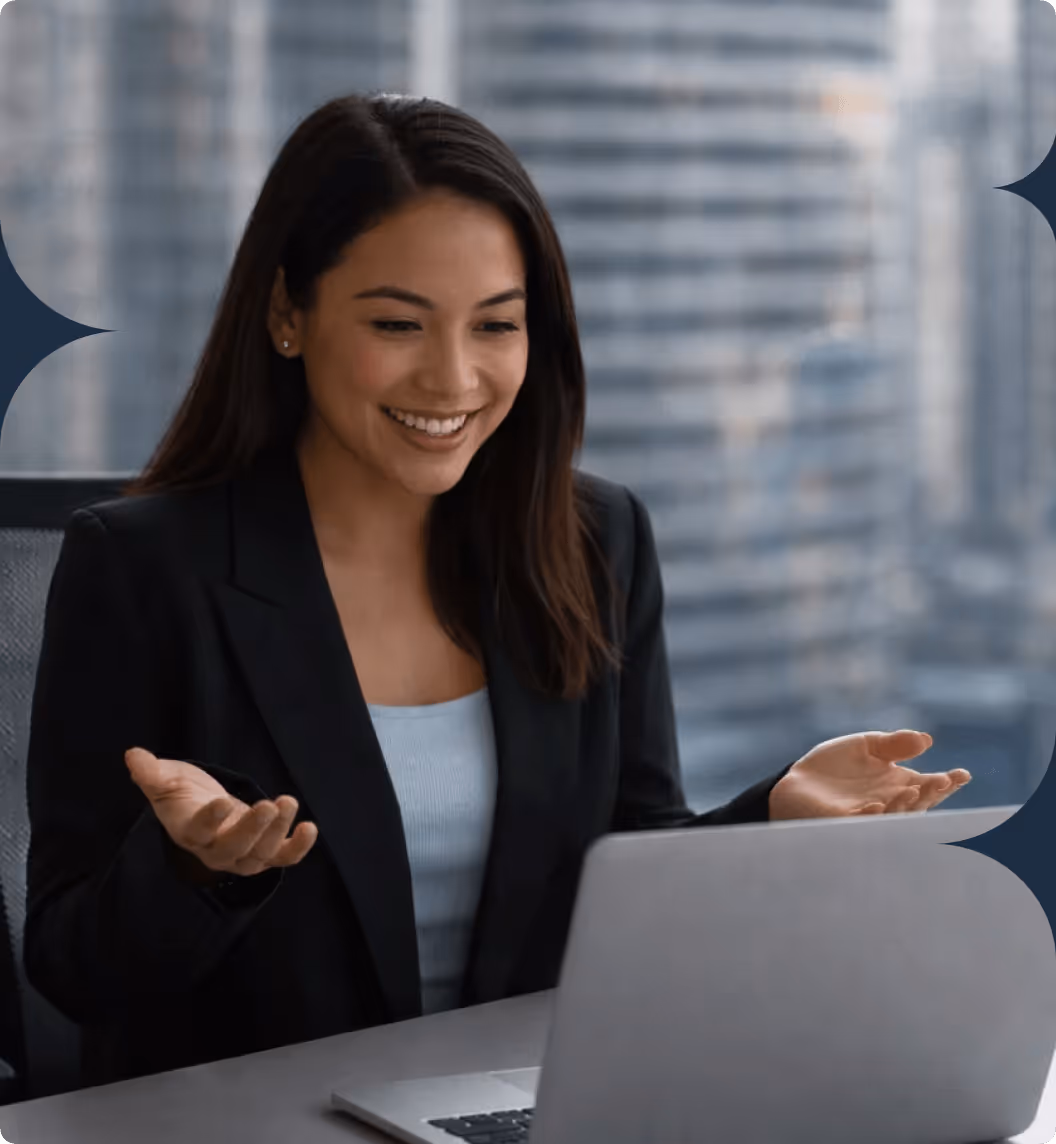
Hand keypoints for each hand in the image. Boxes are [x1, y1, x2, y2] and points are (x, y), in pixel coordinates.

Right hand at [125, 747, 318, 877]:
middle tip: (269, 804)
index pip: (198, 831)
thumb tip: (133, 755)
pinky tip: (310, 828)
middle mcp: (215, 850)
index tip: (222, 800)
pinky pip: (283, 857)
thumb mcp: (166, 780)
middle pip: (234, 849)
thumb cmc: (182, 794)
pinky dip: (298, 847)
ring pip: (260, 854)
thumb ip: (152, 773)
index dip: (210, 819)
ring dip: (278, 831)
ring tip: (288, 802)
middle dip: (252, 829)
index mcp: (188, 832)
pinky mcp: (265, 851)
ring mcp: (242, 855)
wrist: (202, 809)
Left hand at [768, 730, 970, 819]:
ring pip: (895, 816)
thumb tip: (926, 739)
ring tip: (913, 789)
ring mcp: (869, 815)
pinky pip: (862, 823)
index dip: (948, 782)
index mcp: (898, 784)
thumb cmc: (833, 767)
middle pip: (919, 803)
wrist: (796, 782)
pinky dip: (871, 815)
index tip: (961, 775)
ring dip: (906, 805)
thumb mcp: (865, 746)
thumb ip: (894, 744)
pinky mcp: (844, 822)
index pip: (930, 786)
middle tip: (942, 782)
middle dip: (932, 794)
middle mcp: (890, 803)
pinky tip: (875, 805)